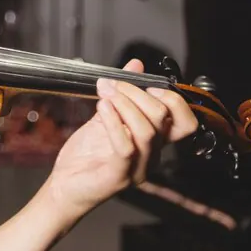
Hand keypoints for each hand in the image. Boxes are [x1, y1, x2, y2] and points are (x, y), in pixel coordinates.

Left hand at [38, 59, 198, 228]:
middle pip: (164, 118)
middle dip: (137, 93)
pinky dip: (114, 122)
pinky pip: (126, 146)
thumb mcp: (106, 116)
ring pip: (147, 131)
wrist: (64, 185)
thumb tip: (136, 64)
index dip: (171, 98)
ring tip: (105, 95)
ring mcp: (138, 168)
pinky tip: (102, 109)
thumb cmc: (87, 154)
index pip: (186, 121)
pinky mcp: (119, 177)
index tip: (145, 83)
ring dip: (124, 104)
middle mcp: (153, 156)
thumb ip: (123, 94)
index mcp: (155, 142)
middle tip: (112, 84)